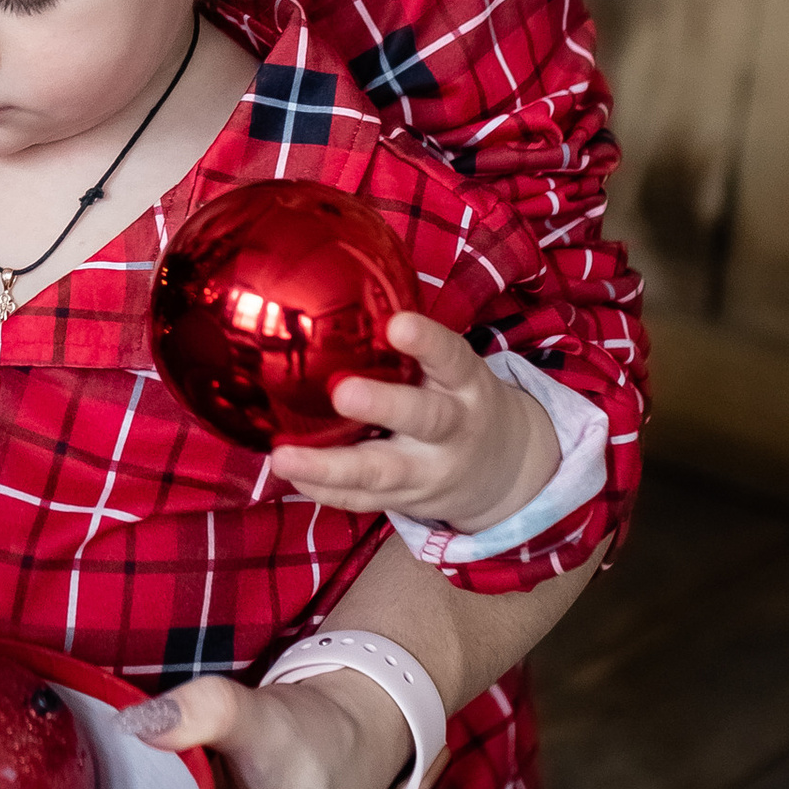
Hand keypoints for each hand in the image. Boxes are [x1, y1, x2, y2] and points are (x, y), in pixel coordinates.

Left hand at [268, 313, 553, 534]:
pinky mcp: (407, 501)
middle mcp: (455, 429)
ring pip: (383, 472)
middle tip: (343, 391)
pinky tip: (290, 475)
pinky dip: (324, 491)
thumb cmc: (458, 398)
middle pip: (424, 419)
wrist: (505, 469)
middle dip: (383, 406)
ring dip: (330, 467)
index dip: (427, 341)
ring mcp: (431, 471)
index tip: (398, 323)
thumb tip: (337, 287)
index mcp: (466, 384)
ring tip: (284, 457)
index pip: (452, 357)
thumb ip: (412, 343)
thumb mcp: (453, 368)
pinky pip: (364, 501)